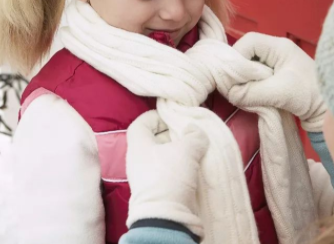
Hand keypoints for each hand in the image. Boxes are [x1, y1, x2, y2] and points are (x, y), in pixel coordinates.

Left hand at [126, 111, 207, 237]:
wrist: (166, 216)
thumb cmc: (170, 175)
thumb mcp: (187, 149)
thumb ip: (193, 135)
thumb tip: (194, 130)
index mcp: (138, 146)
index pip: (140, 124)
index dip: (155, 117)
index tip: (173, 117)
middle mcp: (138, 161)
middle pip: (153, 140)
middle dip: (172, 135)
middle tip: (189, 132)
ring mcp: (146, 178)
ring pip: (162, 157)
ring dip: (178, 153)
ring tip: (195, 150)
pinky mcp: (156, 191)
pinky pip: (167, 172)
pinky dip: (179, 168)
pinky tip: (194, 168)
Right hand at [229, 32, 325, 131]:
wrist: (329, 111)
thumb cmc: (311, 95)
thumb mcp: (280, 93)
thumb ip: (252, 92)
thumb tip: (231, 94)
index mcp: (279, 47)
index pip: (249, 42)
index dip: (236, 56)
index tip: (232, 77)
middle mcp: (277, 52)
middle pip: (247, 54)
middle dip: (239, 71)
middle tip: (235, 88)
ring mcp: (277, 65)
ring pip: (250, 67)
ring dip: (245, 81)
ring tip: (243, 95)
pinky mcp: (277, 79)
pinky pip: (256, 79)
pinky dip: (251, 88)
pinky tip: (252, 98)